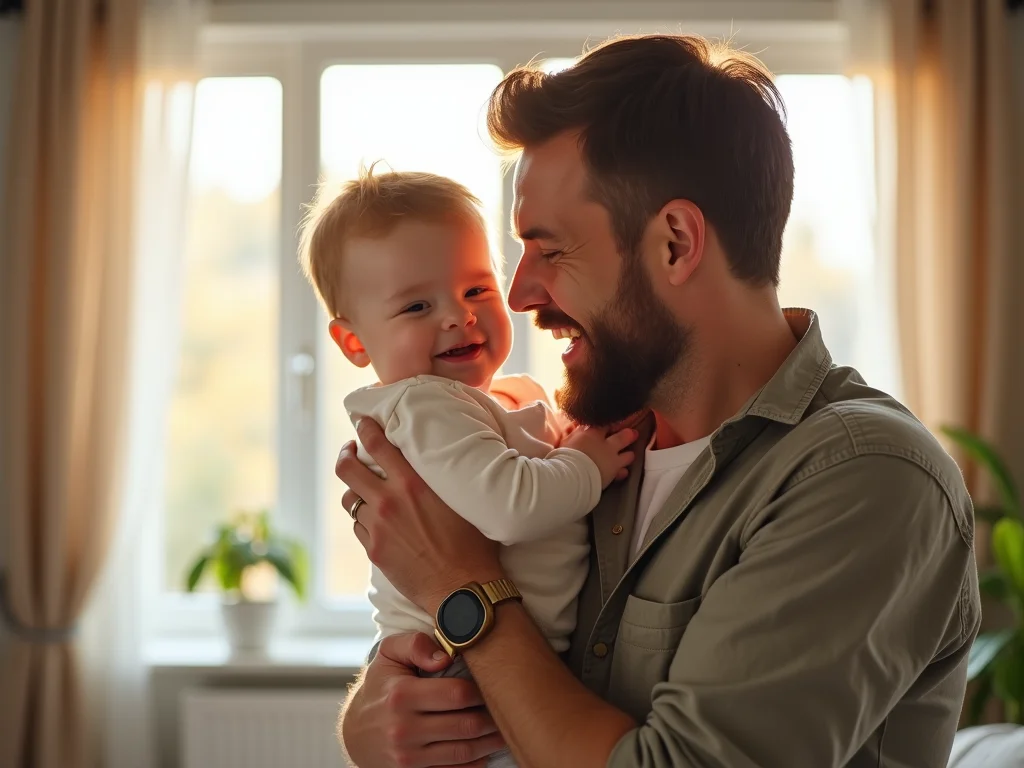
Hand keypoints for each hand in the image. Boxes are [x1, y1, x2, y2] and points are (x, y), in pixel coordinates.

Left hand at [337, 419, 503, 613]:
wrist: (463, 587)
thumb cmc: (472, 542)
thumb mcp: (458, 498)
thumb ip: (433, 478)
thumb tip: (423, 461)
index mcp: (412, 483)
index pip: (377, 444)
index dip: (365, 429)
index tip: (363, 425)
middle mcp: (389, 501)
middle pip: (346, 469)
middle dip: (345, 455)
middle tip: (350, 452)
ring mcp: (378, 527)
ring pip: (350, 501)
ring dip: (356, 492)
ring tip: (364, 491)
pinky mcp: (374, 551)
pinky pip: (359, 527)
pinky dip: (364, 520)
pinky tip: (378, 522)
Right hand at [341, 632, 505, 767]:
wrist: (355, 731)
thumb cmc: (381, 686)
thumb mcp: (389, 655)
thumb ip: (416, 644)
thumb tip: (445, 656)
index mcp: (401, 695)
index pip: (457, 694)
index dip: (481, 690)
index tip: (492, 684)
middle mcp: (403, 729)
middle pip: (466, 725)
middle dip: (492, 717)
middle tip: (508, 707)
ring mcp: (408, 757)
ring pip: (464, 752)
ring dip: (490, 741)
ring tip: (504, 728)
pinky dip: (475, 763)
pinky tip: (486, 749)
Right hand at [561, 425, 636, 486]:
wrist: (571, 476)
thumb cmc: (565, 456)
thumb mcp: (566, 440)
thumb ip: (575, 433)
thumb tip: (576, 426)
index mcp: (593, 433)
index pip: (606, 423)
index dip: (610, 422)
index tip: (613, 423)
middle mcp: (607, 445)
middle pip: (624, 436)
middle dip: (629, 434)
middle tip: (633, 433)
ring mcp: (612, 460)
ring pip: (628, 455)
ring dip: (628, 455)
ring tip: (629, 455)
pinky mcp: (613, 474)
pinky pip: (622, 472)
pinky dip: (622, 472)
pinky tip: (622, 472)